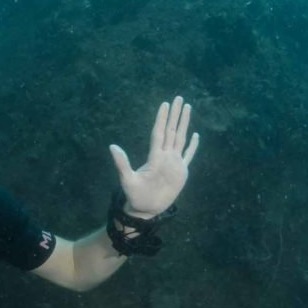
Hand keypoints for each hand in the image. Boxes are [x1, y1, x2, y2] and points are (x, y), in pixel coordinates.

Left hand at [109, 96, 198, 217]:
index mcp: (155, 156)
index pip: (160, 132)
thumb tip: (112, 146)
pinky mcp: (182, 172)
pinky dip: (193, 146)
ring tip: (187, 109)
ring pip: (181, 138)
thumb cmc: (135, 196)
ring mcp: (174, 163)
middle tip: (179, 98)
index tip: (166, 104)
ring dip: (184, 124)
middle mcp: (165, 156)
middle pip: (172, 130)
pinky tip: (195, 135)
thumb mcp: (127, 179)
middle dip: (176, 114)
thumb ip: (121, 163)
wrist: (146, 209)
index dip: (162, 118)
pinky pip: (189, 155)